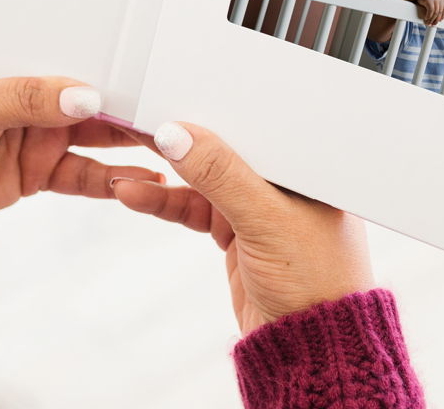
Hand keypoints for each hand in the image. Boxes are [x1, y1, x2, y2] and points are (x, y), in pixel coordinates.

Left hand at [0, 71, 164, 238]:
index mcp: (6, 57)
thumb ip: (24, 98)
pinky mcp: (35, 170)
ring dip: (132, 139)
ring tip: (172, 141)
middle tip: (175, 103)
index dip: (106, 56)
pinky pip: (84, 173)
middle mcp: (25, 91)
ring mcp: (33, 132)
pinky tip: (144, 180)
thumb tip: (84, 95)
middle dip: (131, 98)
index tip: (145, 62)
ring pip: (97, 132)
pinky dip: (113, 178)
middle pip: (91, 92)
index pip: (67, 51)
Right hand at [111, 122, 373, 335]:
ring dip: (165, 170)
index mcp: (307, 167)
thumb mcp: (266, 220)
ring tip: (126, 153)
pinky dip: (165, 200)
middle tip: (140, 115)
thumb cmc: (316, 284)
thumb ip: (221, 176)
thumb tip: (178, 134)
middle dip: (184, 134)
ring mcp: (258, 206)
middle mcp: (284, 180)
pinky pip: (194, 207)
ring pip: (202, 178)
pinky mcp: (236, 231)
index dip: (216, 107)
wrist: (311, 350)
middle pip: (225, 147)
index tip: (173, 94)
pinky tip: (134, 193)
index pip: (258, 123)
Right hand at [403, 0, 443, 25]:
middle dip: (436, 19)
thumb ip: (436, 3)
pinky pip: (431, 11)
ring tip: (428, 23)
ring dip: (432, 19)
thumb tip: (438, 14)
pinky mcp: (429, 0)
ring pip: (436, 12)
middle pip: (440, 11)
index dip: (442, 15)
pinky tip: (426, 18)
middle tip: (433, 24)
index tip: (439, 20)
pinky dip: (429, 16)